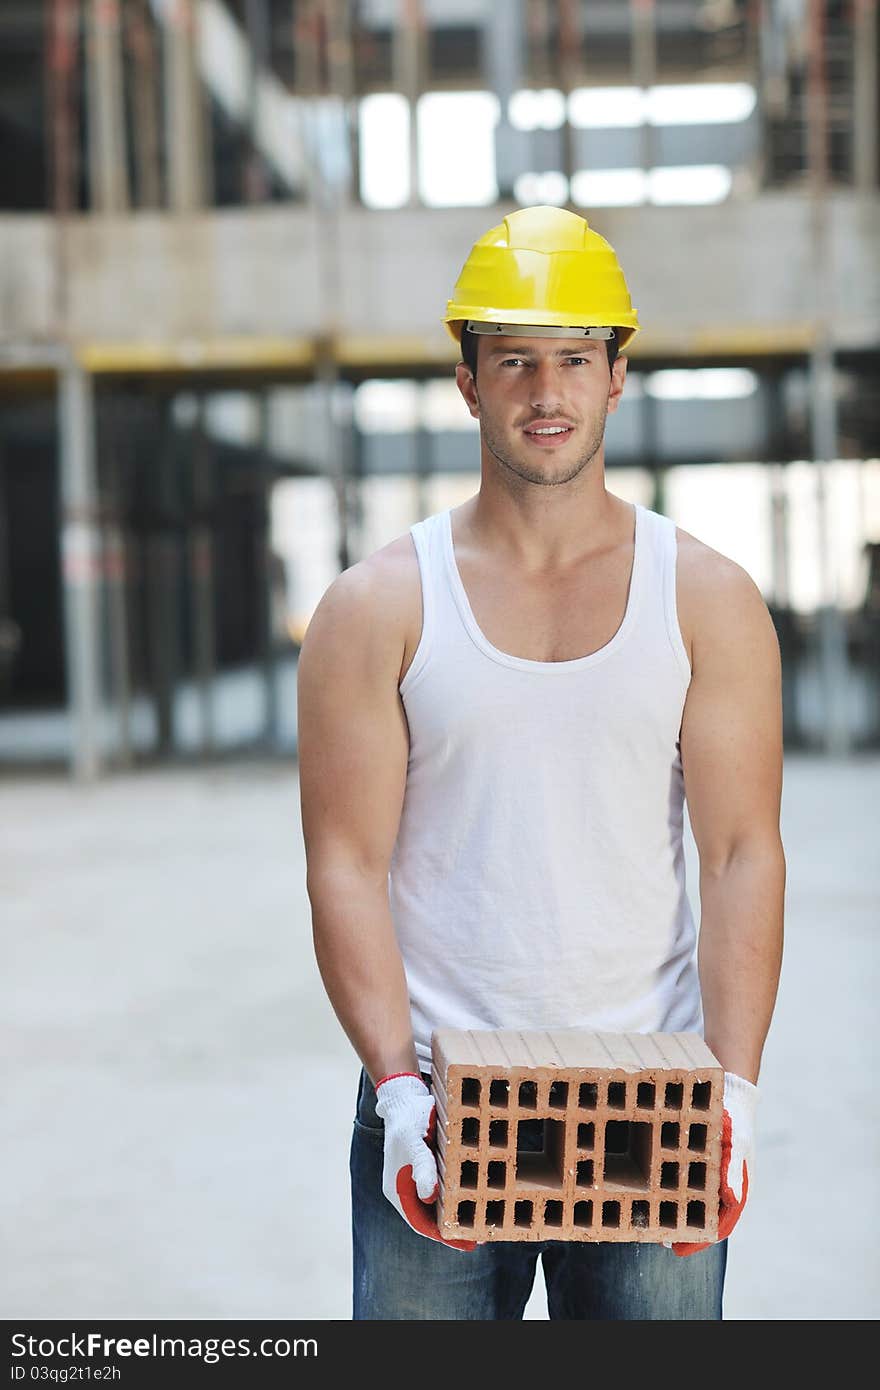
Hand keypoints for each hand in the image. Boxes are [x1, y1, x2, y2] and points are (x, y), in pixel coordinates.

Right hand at [374, 1072, 475, 1250]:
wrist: (403, 1097)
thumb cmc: (408, 1119)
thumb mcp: (415, 1143)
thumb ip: (422, 1168)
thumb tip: (430, 1197)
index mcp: (397, 1190)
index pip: (421, 1223)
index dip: (444, 1237)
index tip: (467, 1244)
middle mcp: (405, 1189)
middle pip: (429, 1218)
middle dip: (453, 1228)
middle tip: (480, 1235)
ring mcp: (414, 1179)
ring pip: (435, 1205)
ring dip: (455, 1213)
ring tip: (479, 1219)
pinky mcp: (424, 1168)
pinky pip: (439, 1189)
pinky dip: (454, 1197)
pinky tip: (470, 1196)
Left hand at [673, 1070, 757, 1255]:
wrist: (731, 1092)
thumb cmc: (736, 1117)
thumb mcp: (736, 1140)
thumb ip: (733, 1168)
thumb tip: (731, 1199)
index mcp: (737, 1188)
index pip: (720, 1224)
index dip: (699, 1239)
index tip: (678, 1250)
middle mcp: (725, 1186)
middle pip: (706, 1218)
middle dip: (686, 1231)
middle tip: (661, 1241)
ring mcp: (714, 1176)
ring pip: (697, 1204)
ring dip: (680, 1214)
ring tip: (656, 1222)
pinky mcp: (702, 1164)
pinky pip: (690, 1185)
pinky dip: (677, 1193)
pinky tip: (659, 1193)